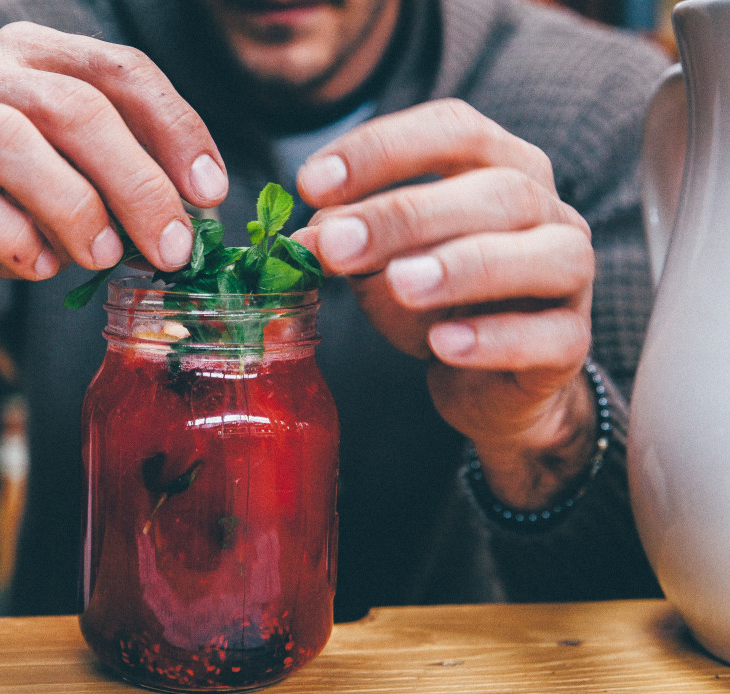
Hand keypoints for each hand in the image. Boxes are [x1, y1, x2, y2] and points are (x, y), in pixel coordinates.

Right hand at [0, 23, 228, 394]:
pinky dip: (11, 235)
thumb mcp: (84, 188)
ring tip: (104, 257)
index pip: (120, 70)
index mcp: (36, 57)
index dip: (175, 129)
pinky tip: (39, 266)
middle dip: (137, 183)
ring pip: (12, 141)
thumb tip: (195, 215)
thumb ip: (128, 183)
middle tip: (173, 248)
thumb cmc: (15, 212)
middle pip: (74, 107)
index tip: (212, 192)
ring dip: (74, 207)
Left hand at [291, 99, 596, 508]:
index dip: (381, 147)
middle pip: (496, 190)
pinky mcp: (572, 343)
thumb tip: (308, 239)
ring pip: (545, 254)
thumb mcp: (381, 261)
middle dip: (407, 215)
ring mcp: (571, 276)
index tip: (311, 184)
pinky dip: (496, 338)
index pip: (452, 129)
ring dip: (465, 266)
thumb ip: (352, 241)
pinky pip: (551, 335)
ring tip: (400, 284)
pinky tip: (443, 345)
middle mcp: (547, 209)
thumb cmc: (435, 301)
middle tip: (337, 246)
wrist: (486, 381)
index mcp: (499, 166)